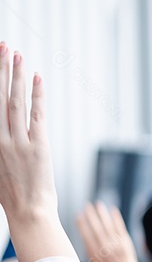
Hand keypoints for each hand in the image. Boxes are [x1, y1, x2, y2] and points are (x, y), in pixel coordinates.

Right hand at [0, 43, 76, 261]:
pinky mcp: (38, 147)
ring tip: (15, 53)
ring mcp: (17, 142)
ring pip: (14, 102)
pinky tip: (36, 77)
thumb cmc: (13, 195)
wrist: (28, 215)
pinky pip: (37, 115)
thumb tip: (0, 127)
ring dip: (15, 76)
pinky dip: (37, 95)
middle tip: (2, 46)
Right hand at [76, 202, 140, 261]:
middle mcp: (104, 247)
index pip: (86, 235)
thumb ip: (89, 247)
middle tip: (87, 205)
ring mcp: (116, 243)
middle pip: (96, 227)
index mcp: (95, 252)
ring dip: (102, 213)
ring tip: (98, 204)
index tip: (78, 215)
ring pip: (108, 225)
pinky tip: (113, 209)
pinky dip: (116, 218)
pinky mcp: (125, 240)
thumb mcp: (94, 260)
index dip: (82, 224)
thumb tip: (83, 234)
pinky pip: (120, 226)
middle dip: (91, 215)